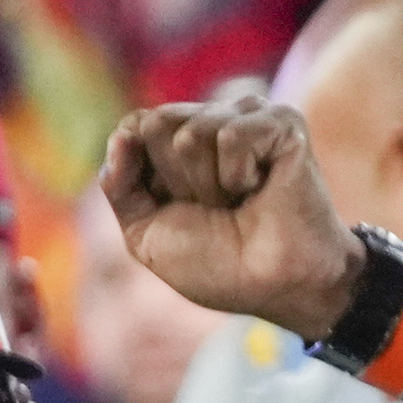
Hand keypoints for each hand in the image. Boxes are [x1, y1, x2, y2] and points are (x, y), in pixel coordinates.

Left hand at [99, 98, 359, 341]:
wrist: (276, 285)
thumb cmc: (220, 265)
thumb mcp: (145, 234)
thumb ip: (119, 185)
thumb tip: (123, 134)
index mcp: (180, 142)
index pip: (136, 125)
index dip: (145, 173)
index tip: (178, 208)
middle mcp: (213, 121)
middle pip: (156, 123)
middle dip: (176, 180)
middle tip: (216, 209)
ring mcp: (248, 117)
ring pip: (191, 132)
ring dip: (210, 186)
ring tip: (241, 203)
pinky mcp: (283, 122)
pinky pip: (231, 135)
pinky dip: (238, 176)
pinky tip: (261, 190)